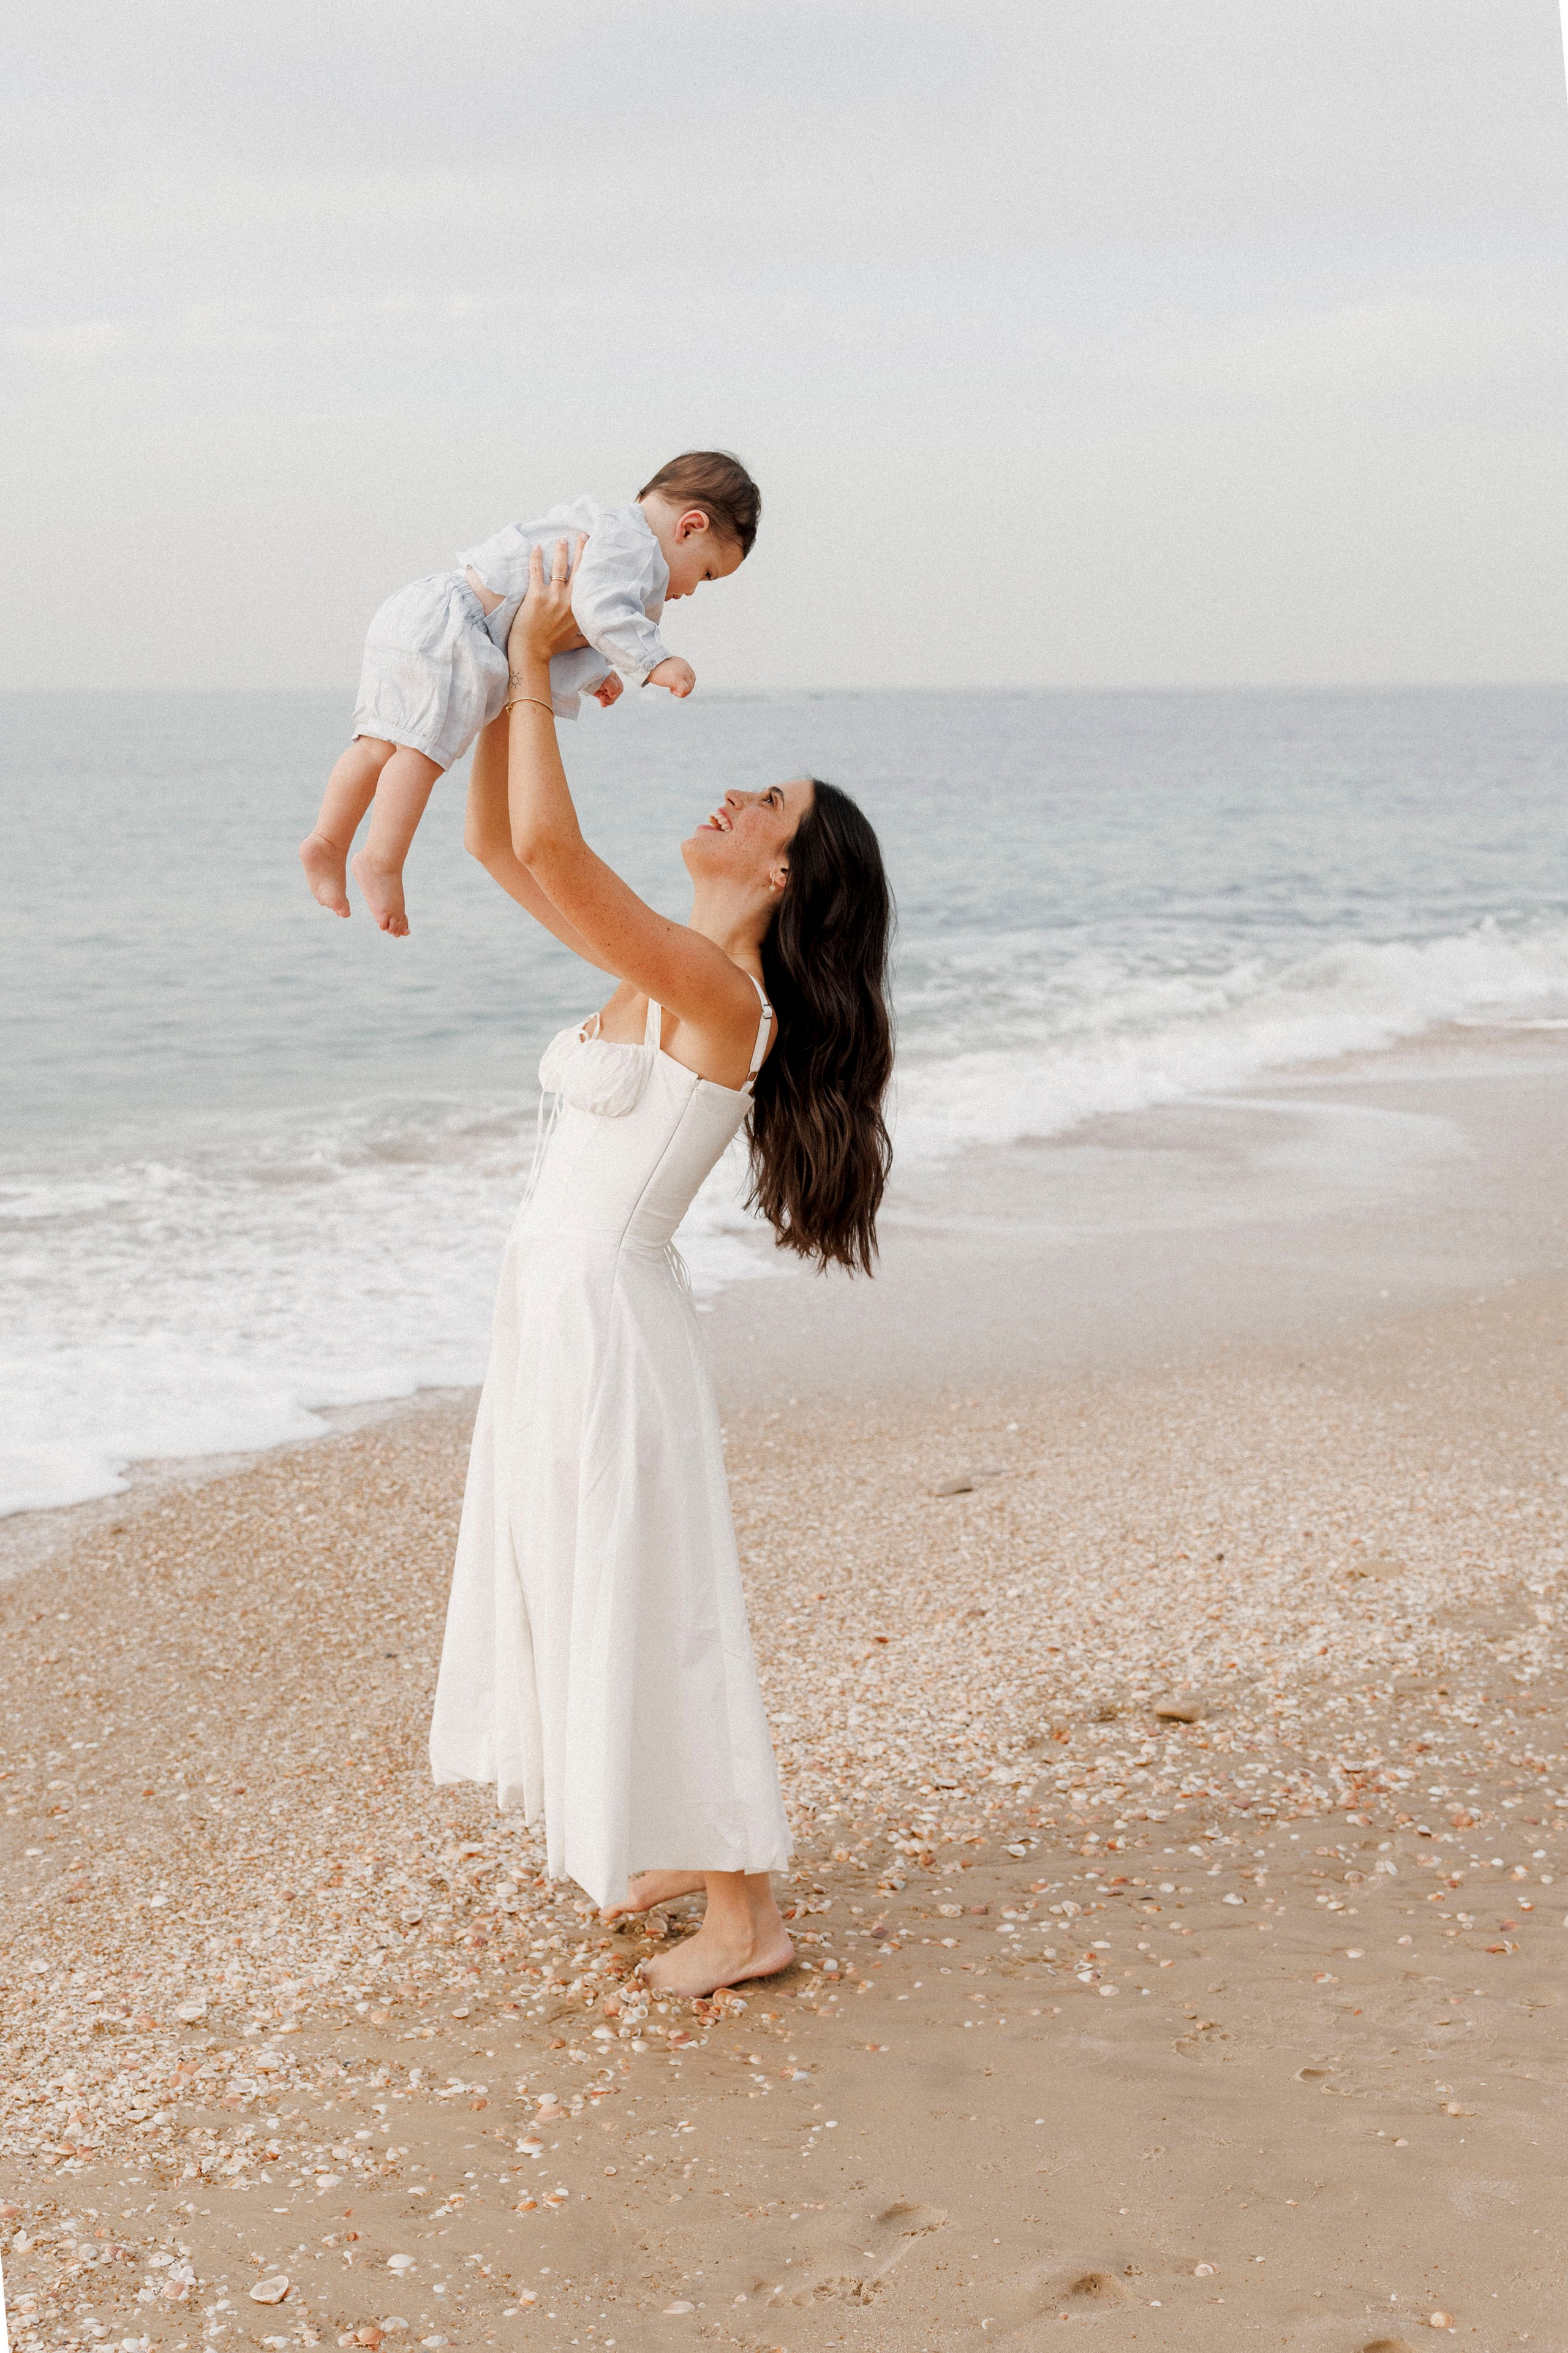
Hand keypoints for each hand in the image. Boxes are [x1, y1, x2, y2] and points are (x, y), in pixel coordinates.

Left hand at [507, 536, 590, 666]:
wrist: (532, 653)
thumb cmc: (551, 648)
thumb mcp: (574, 643)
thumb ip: (586, 638)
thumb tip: (599, 641)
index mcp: (579, 609)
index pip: (588, 582)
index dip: (591, 565)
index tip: (595, 552)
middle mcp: (569, 600)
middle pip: (578, 569)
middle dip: (581, 550)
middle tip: (582, 535)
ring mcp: (553, 597)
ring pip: (559, 568)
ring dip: (561, 551)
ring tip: (561, 540)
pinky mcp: (536, 596)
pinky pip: (537, 572)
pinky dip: (536, 558)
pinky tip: (536, 548)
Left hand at [590, 672, 623, 707]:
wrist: (582, 674)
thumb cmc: (594, 673)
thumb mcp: (606, 678)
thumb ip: (613, 686)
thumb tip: (614, 695)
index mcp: (613, 678)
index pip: (619, 688)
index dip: (615, 693)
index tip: (608, 693)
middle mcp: (610, 683)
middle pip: (615, 694)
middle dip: (610, 698)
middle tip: (602, 697)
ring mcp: (605, 688)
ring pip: (611, 698)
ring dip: (607, 701)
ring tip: (601, 699)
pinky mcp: (600, 693)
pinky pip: (605, 700)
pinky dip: (604, 703)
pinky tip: (602, 704)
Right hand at [647, 656, 695, 698]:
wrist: (648, 661)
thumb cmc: (655, 666)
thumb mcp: (670, 667)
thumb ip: (676, 672)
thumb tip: (677, 683)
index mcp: (684, 664)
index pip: (691, 678)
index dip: (684, 685)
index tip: (674, 685)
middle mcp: (685, 668)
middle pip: (691, 684)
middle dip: (682, 689)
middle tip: (672, 688)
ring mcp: (682, 673)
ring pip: (689, 689)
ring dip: (680, 691)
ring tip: (670, 688)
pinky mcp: (678, 678)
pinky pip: (684, 691)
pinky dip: (678, 693)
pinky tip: (670, 689)